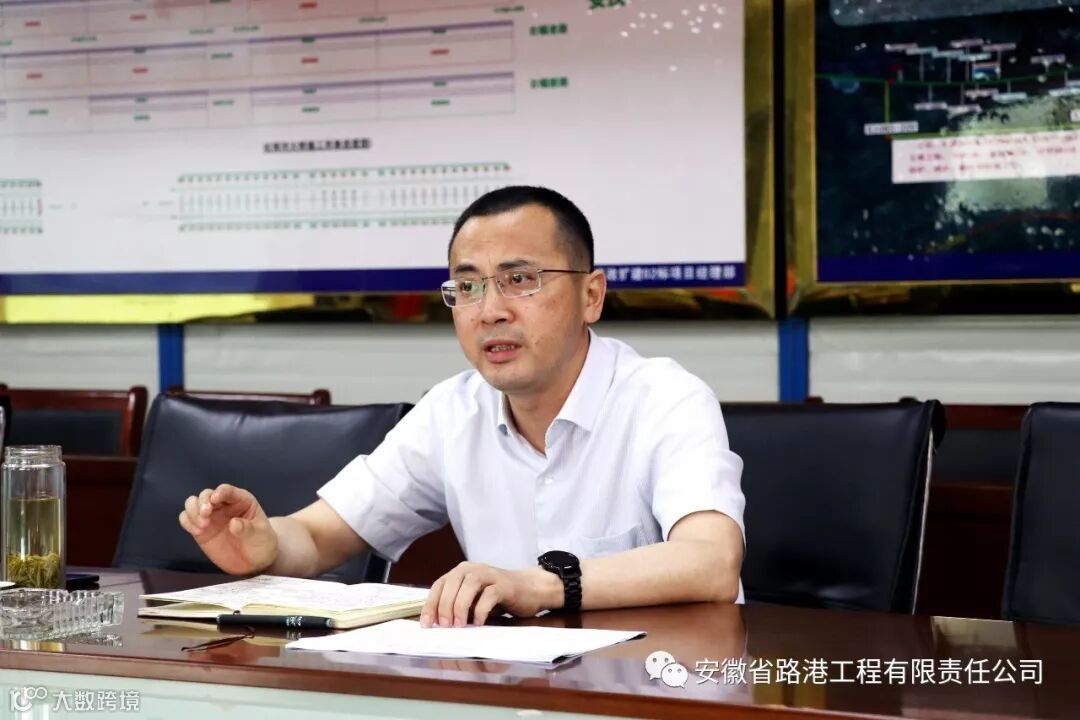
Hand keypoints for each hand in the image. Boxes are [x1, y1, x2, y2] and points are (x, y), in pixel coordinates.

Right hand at [178, 483, 277, 575]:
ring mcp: (210, 516)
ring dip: (193, 511)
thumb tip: (234, 523)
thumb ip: (248, 529)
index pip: (227, 490)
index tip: (214, 500)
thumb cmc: (261, 542)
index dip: (220, 492)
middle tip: (206, 515)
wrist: (254, 561)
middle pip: (206, 494)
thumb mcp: (260, 535)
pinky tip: (196, 531)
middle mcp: (223, 505)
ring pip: (192, 503)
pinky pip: (187, 519)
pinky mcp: (200, 529)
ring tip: (202, 526)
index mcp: (241, 500)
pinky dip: (187, 522)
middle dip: (203, 502)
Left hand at [419, 561, 562, 627]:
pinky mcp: (505, 585)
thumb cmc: (498, 597)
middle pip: (452, 583)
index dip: (431, 604)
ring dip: (460, 605)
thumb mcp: (473, 600)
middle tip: (444, 626)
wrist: (530, 589)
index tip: (427, 625)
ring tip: (459, 625)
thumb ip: (458, 606)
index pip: (439, 585)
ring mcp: (490, 574)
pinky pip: (490, 594)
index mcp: (461, 572)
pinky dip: (481, 609)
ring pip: (469, 584)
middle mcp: (473, 569)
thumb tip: (438, 625)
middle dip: (444, 606)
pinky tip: (479, 623)